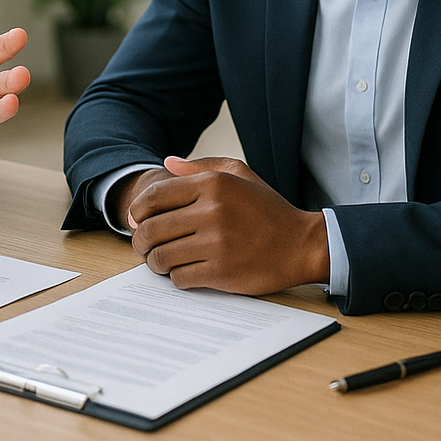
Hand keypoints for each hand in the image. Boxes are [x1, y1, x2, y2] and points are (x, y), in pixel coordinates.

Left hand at [125, 156, 330, 295]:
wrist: (303, 245)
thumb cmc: (268, 210)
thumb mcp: (240, 175)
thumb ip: (201, 167)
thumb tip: (167, 163)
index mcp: (213, 185)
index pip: (154, 196)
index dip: (137, 211)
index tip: (137, 220)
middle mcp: (212, 211)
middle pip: (151, 229)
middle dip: (140, 240)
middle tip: (143, 246)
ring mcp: (217, 243)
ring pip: (161, 256)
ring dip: (155, 261)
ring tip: (161, 260)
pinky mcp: (222, 272)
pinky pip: (180, 277)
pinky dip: (176, 277)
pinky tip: (184, 271)